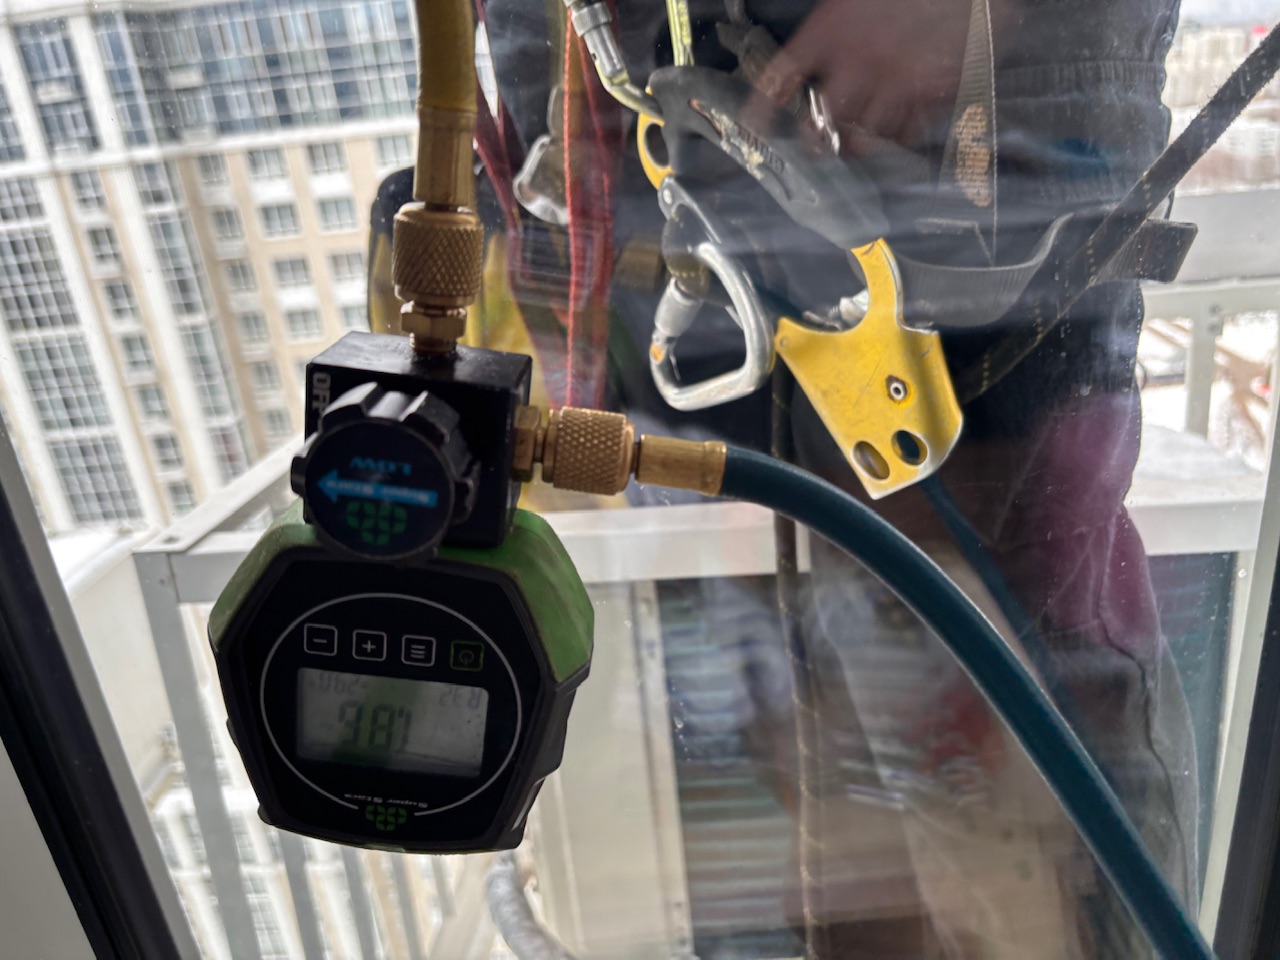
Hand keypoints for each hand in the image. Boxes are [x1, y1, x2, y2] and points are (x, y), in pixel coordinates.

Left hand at [752, 0, 1018, 147]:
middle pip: (824, 122)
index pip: (782, 77)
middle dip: (819, 140)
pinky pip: (907, 132)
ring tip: (857, 146)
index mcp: (831, 29)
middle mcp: (858, 62)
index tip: (754, 128)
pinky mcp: (934, 94)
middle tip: (819, 148)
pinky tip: (897, 134)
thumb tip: (817, 61)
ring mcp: (898, 82)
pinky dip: (898, 138)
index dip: (763, 108)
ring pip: (865, 135)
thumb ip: (836, 28)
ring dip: (858, 143)